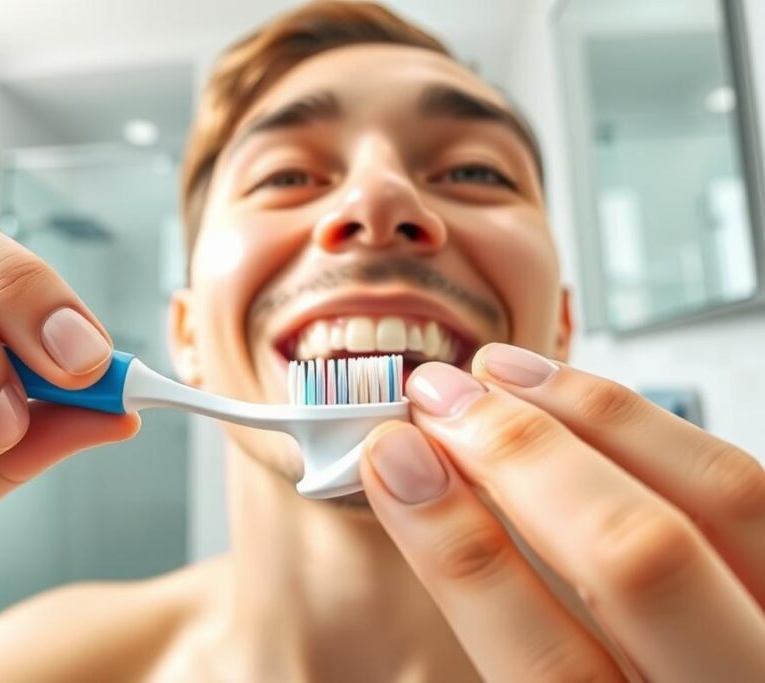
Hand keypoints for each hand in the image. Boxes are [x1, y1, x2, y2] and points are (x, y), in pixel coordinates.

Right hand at [360, 343, 764, 681]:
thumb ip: (505, 625)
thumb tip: (419, 495)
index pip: (546, 664)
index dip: (456, 546)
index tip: (391, 458)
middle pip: (637, 559)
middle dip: (521, 454)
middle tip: (438, 396)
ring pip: (719, 496)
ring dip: (592, 414)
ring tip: (503, 373)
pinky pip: (747, 486)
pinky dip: (657, 428)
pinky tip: (588, 404)